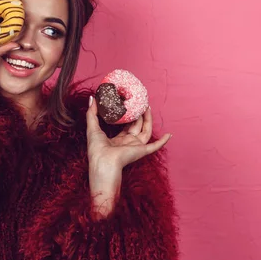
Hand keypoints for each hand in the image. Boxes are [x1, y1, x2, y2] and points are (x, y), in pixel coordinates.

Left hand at [86, 96, 171, 217]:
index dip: (128, 116)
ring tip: (148, 107)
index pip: (125, 126)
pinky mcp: (142, 151)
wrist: (104, 162)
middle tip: (140, 102)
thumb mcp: (92, 127)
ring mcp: (136, 147)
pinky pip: (155, 146)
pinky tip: (169, 135)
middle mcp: (128, 143)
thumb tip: (92, 97)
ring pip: (146, 131)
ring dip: (149, 120)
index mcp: (117, 140)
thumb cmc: (96, 149)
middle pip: (137, 126)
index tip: (129, 105)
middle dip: (139, 114)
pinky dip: (162, 141)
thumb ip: (92, 113)